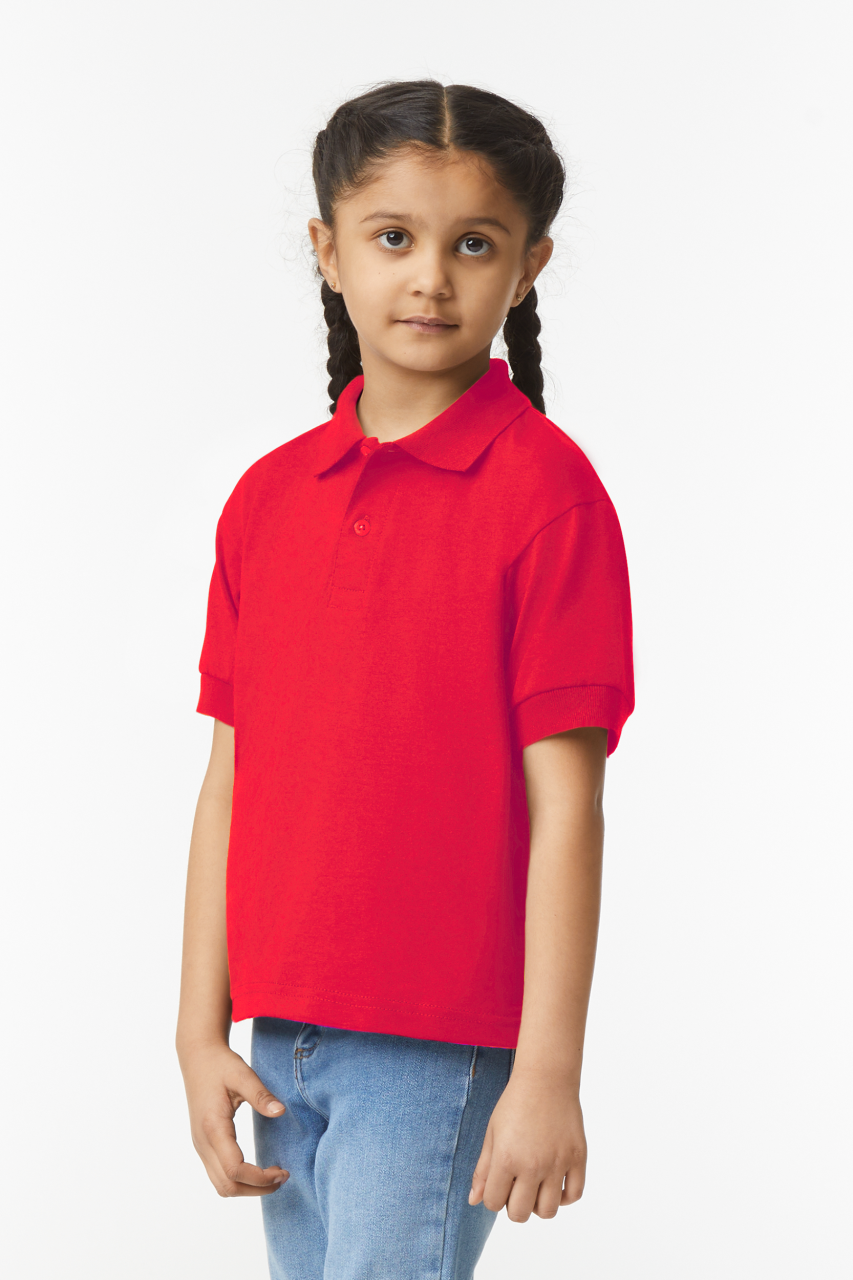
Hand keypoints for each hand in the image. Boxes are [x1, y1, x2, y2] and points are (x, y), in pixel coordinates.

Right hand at [178, 1040, 289, 1196]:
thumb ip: (260, 1094)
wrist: (197, 1057)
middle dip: (256, 1189)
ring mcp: (200, 1146)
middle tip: (282, 1177)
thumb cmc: (220, 1064)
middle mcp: (203, 1143)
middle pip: (227, 1186)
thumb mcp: (242, 1074)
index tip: (282, 1171)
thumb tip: (280, 1111)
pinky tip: (256, 1170)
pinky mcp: (202, 1144)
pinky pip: (218, 1174)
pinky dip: (238, 1180)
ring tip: (272, 1177)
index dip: (260, 1178)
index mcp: (213, 1128)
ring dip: (247, 1188)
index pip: (235, 1170)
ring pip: (220, 1185)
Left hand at [468, 1068, 586, 1220]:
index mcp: (507, 1158)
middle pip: (520, 1213)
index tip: (498, 1183)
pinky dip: (565, 1197)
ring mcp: (558, 1163)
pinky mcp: (578, 1158)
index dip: (493, 1197)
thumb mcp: (492, 1133)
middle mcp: (533, 1165)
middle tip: (516, 1187)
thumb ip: (483, 1169)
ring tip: (536, 1187)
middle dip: (513, 1206)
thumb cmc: (515, 1103)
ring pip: (548, 1211)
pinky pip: (574, 1195)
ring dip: (538, 1206)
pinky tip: (556, 1183)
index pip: (493, 1202)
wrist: (546, 1079)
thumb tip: (474, 1200)